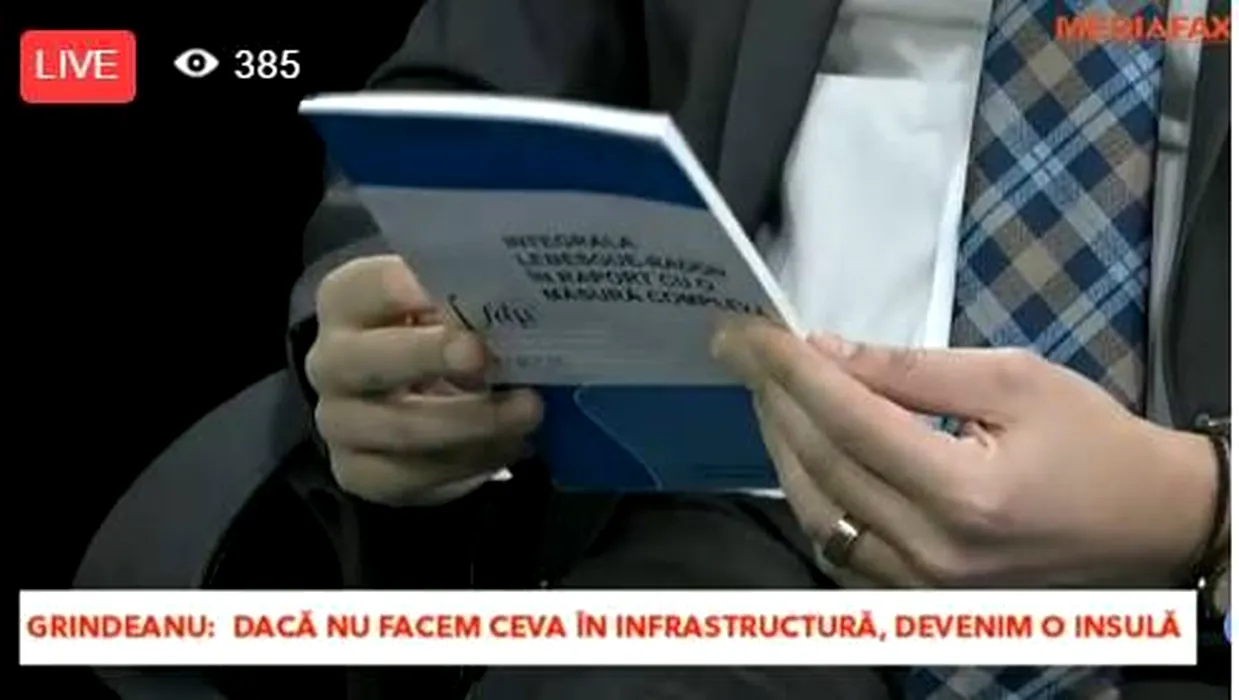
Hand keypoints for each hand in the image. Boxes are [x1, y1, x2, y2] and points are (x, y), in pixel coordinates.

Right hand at [306, 255, 542, 505]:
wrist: (417, 399)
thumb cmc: (440, 336)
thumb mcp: (448, 306)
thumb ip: (466, 301)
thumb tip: (515, 304)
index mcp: (347, 301)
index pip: (371, 288)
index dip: (413, 291)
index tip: (457, 293)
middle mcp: (331, 361)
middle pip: (370, 360)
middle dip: (431, 357)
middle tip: (483, 357)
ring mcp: (338, 423)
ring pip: (399, 428)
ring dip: (472, 422)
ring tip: (528, 410)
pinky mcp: (359, 473)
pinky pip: (414, 476)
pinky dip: (471, 461)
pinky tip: (511, 444)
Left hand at [711, 318, 1217, 587]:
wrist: (1149, 523)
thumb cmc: (1092, 441)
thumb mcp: (1014, 379)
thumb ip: (915, 370)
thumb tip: (827, 352)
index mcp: (965, 493)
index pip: (849, 422)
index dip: (789, 371)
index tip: (746, 331)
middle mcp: (933, 550)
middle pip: (823, 466)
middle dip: (774, 399)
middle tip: (745, 349)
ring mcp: (922, 586)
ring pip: (817, 514)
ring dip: (782, 447)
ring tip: (769, 391)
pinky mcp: (919, 600)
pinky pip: (838, 550)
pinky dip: (809, 497)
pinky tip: (799, 453)